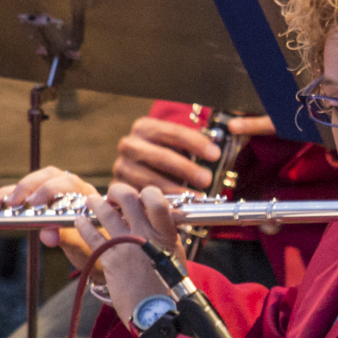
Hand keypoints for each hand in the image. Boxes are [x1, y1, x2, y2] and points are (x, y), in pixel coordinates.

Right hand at [0, 165, 93, 252]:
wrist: (100, 254)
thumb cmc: (94, 248)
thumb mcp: (82, 246)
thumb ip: (67, 239)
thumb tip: (47, 235)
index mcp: (86, 195)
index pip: (66, 182)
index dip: (48, 190)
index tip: (33, 203)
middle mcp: (72, 188)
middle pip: (46, 177)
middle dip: (24, 187)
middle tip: (9, 202)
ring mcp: (56, 192)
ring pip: (32, 183)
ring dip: (10, 191)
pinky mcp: (43, 200)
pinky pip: (24, 194)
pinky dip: (6, 195)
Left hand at [76, 182, 185, 323]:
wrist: (157, 313)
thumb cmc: (169, 286)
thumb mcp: (175, 255)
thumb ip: (166, 234)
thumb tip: (159, 218)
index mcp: (165, 234)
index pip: (156, 199)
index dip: (148, 192)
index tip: (141, 196)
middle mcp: (145, 235)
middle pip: (128, 199)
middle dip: (117, 191)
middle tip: (112, 195)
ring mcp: (126, 246)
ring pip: (106, 213)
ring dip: (95, 203)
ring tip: (91, 201)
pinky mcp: (110, 260)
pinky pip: (91, 235)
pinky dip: (83, 225)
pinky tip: (80, 221)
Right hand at [111, 114, 274, 192]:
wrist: (139, 177)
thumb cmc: (167, 160)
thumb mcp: (180, 148)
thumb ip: (195, 146)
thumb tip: (220, 145)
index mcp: (145, 127)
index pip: (171, 132)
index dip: (194, 143)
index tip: (215, 154)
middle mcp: (129, 145)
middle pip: (159, 155)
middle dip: (186, 168)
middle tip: (207, 179)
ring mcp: (121, 168)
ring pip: (148, 179)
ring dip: (176, 190)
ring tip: (197, 198)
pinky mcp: (117, 189)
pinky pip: (140, 198)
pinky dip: (160, 205)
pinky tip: (178, 209)